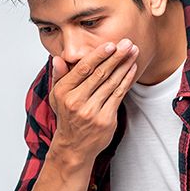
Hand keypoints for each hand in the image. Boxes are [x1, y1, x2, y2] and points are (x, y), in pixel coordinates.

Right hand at [47, 39, 139, 164]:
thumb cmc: (67, 117)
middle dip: (116, 57)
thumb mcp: (56, 97)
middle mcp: (76, 102)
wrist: (74, 146)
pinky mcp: (105, 120)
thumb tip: (58, 59)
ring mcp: (92, 112)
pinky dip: (126, 81)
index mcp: (63, 93)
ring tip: (133, 53)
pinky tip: (132, 69)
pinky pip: (118, 96)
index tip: (110, 44)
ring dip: (124, 66)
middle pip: (100, 74)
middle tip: (127, 43)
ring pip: (111, 83)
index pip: (83, 69)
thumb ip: (59, 76)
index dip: (98, 56)